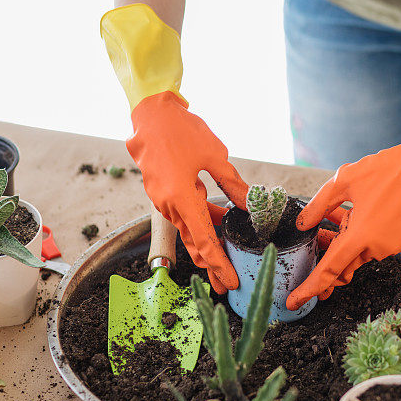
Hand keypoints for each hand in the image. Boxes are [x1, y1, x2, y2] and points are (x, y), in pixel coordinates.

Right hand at [127, 91, 247, 292]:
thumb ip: (233, 183)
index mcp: (182, 199)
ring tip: (225, 261)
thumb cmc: (182, 131)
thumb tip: (250, 205)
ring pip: (190, 229)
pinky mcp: (164, 192)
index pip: (205, 241)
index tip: (231, 281)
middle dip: (212, 265)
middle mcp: (170, 205)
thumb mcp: (215, 156)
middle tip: (227, 287)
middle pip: (195, 242)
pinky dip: (201, 222)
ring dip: (207, 244)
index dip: (219, 264)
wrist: (151, 114)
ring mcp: (164, 200)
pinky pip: (185, 214)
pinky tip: (221, 224)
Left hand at [285, 139, 400, 309]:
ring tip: (340, 212)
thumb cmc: (388, 170)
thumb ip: (319, 205)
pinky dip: (365, 233)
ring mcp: (393, 246)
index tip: (296, 302)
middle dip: (329, 255)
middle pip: (344, 262)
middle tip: (317, 240)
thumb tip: (303, 224)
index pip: (329, 270)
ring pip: (361, 250)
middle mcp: (377, 247)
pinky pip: (377, 243)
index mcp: (360, 236)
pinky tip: (361, 211)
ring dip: (347, 237)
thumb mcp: (344, 181)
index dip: (310, 288)